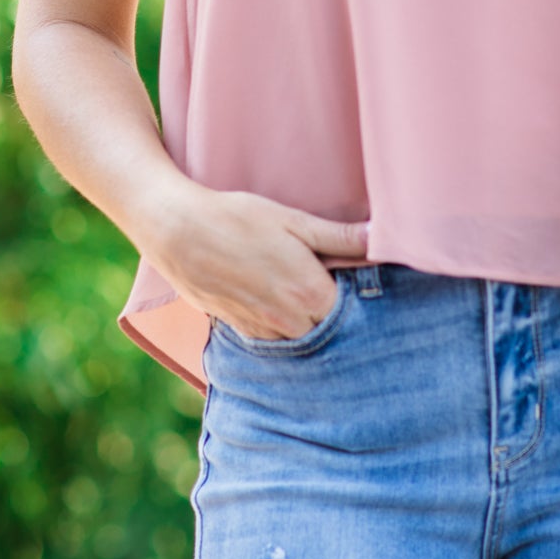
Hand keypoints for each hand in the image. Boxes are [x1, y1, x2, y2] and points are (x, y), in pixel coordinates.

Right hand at [142, 183, 369, 340]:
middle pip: (329, 330)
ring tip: (303, 291)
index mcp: (310, 294)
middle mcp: (289, 323)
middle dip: (336, 313)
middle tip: (336, 284)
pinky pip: (275, 339)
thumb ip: (340, 238)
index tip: (360, 280)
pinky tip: (278, 300)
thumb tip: (382, 239)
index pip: (353, 312)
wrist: (177, 231)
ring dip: (309, 322)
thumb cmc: (238, 219)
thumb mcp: (294, 221)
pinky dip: (283, 326)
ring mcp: (263, 331)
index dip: (359, 297)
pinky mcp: (241, 332)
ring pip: (301, 338)